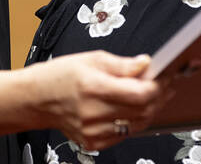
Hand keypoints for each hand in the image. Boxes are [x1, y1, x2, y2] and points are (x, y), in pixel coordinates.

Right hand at [20, 51, 169, 150]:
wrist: (37, 99)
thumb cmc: (59, 76)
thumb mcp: (90, 59)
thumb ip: (122, 64)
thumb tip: (145, 64)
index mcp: (93, 86)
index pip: (139, 93)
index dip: (158, 86)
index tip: (163, 77)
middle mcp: (94, 112)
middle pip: (142, 110)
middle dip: (158, 97)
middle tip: (163, 85)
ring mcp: (94, 131)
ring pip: (137, 125)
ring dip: (149, 110)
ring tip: (150, 96)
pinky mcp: (94, 142)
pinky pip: (124, 135)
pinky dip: (133, 122)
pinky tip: (131, 110)